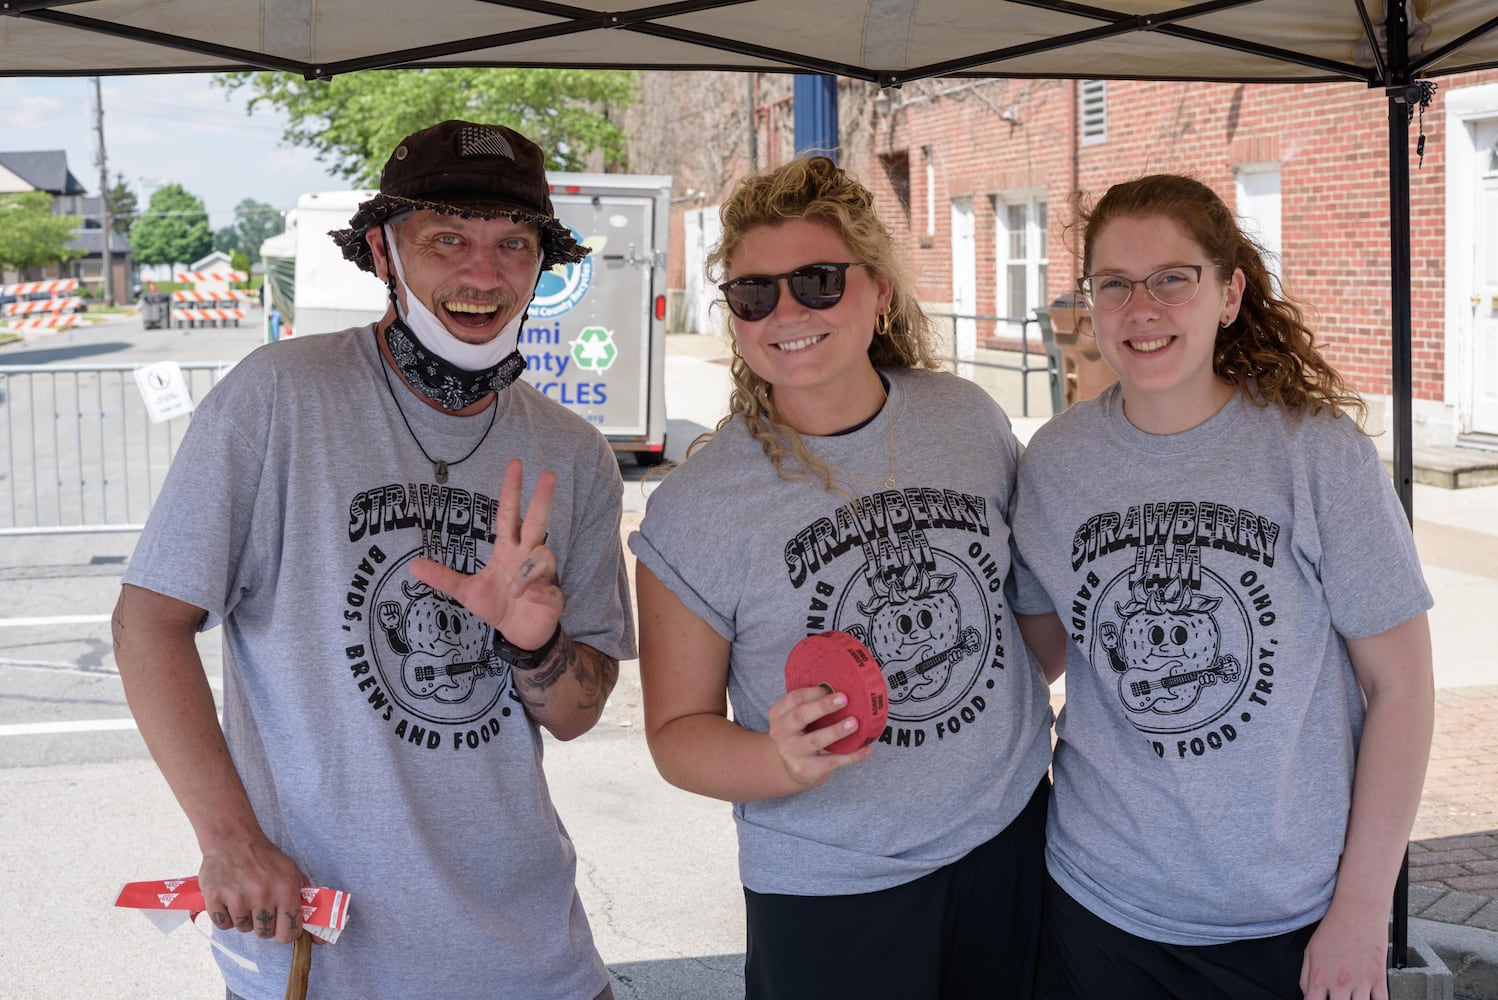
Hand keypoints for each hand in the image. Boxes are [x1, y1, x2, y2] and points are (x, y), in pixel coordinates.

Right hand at [200, 836, 307, 944]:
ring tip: (245, 899)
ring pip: (244, 929)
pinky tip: (229, 899)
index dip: (286, 933)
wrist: (233, 839)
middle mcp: (262, 894)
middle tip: (261, 908)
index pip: (290, 932)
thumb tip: (319, 939)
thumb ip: (307, 903)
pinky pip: (223, 925)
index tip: (282, 927)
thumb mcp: (293, 874)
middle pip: (265, 934)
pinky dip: (226, 916)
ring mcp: (237, 896)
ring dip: (245, 919)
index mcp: (285, 889)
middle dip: (264, 925)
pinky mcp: (215, 898)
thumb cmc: (266, 859)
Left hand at [410, 458, 562, 649]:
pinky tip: (528, 598)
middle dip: (542, 499)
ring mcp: (543, 575)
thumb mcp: (465, 592)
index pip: (510, 514)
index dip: (511, 490)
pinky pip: (548, 587)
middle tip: (548, 475)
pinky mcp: (553, 595)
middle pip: (538, 522)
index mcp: (508, 550)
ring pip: (543, 556)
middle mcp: (527, 556)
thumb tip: (412, 565)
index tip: (515, 464)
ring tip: (513, 591)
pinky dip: (536, 591)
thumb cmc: (497, 606)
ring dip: (526, 572)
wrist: (519, 635)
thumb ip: (443, 577)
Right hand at [767, 684, 874, 789]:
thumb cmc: (801, 734)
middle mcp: (781, 732)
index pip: (793, 699)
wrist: (793, 768)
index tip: (830, 688)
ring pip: (816, 740)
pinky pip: (831, 761)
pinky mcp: (805, 769)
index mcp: (778, 714)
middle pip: (800, 716)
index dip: (813, 692)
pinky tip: (866, 750)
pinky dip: (851, 756)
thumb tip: (844, 688)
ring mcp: (792, 752)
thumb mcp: (796, 718)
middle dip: (823, 706)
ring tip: (854, 723)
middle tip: (844, 699)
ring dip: (836, 731)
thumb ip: (811, 704)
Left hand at [1299, 902, 1389, 998]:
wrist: (1357, 911)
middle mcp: (1339, 983)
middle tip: (1339, 997)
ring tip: (1352, 996)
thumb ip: (1306, 976)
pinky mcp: (1378, 978)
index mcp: (1319, 977)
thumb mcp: (1310, 950)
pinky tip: (1370, 998)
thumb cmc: (1333, 928)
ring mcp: (1360, 982)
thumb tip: (1308, 994)